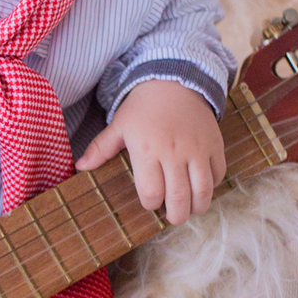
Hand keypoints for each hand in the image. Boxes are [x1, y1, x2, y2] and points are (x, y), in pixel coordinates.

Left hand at [76, 79, 225, 224]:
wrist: (175, 80)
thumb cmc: (143, 107)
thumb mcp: (119, 125)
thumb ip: (101, 148)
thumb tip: (80, 167)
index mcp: (147, 151)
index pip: (151, 193)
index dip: (151, 204)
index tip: (151, 201)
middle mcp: (174, 152)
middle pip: (179, 198)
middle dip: (176, 215)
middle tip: (172, 216)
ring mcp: (197, 149)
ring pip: (203, 190)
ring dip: (197, 207)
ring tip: (190, 209)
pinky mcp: (214, 144)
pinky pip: (218, 173)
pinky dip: (212, 186)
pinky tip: (201, 186)